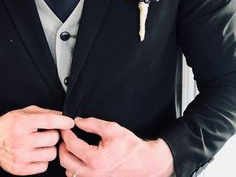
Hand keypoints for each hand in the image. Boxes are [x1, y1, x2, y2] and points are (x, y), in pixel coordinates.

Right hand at [0, 105, 73, 174]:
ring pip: (51, 154)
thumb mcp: (25, 112)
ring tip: (41, 144)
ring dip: (50, 149)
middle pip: (53, 139)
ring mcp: (20, 156)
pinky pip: (43, 166)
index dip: (63, 121)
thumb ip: (45, 113)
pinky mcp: (20, 169)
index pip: (49, 121)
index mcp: (22, 123)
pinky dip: (43, 160)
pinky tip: (36, 153)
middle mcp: (20, 140)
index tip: (70, 122)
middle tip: (48, 133)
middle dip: (54, 135)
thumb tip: (62, 115)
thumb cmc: (9, 125)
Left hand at [59, 117, 173, 176]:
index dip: (66, 134)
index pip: (71, 145)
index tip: (66, 127)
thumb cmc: (130, 147)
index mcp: (95, 159)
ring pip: (70, 171)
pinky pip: (79, 176)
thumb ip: (92, 124)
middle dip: (62, 147)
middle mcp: (92, 173)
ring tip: (71, 146)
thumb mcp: (112, 129)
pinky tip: (80, 156)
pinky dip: (75, 167)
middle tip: (64, 137)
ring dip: (68, 158)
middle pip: (65, 161)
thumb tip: (78, 121)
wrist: (145, 163)